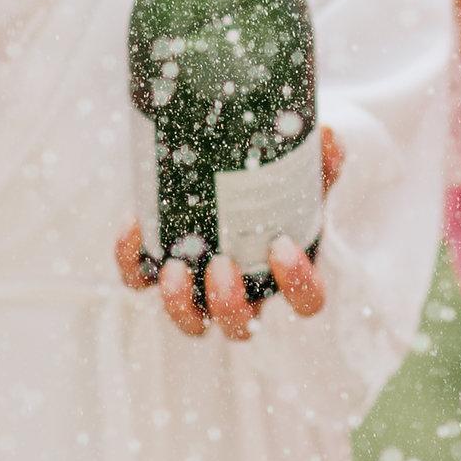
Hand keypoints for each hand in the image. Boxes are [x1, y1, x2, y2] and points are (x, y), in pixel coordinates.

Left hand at [116, 127, 342, 340]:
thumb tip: (328, 134)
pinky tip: (134, 224)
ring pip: (191, 322)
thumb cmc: (275, 190)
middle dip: (229, 304)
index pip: (306, 301)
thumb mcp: (302, 175)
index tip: (282, 247)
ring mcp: (198, 290)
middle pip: (241, 327)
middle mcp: (243, 293)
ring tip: (175, 269)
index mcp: (283, 274)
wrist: (232, 179)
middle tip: (221, 266)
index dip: (297, 285)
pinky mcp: (156, 270)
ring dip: (180, 305)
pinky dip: (131, 259)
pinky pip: (138, 279)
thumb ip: (320, 160)